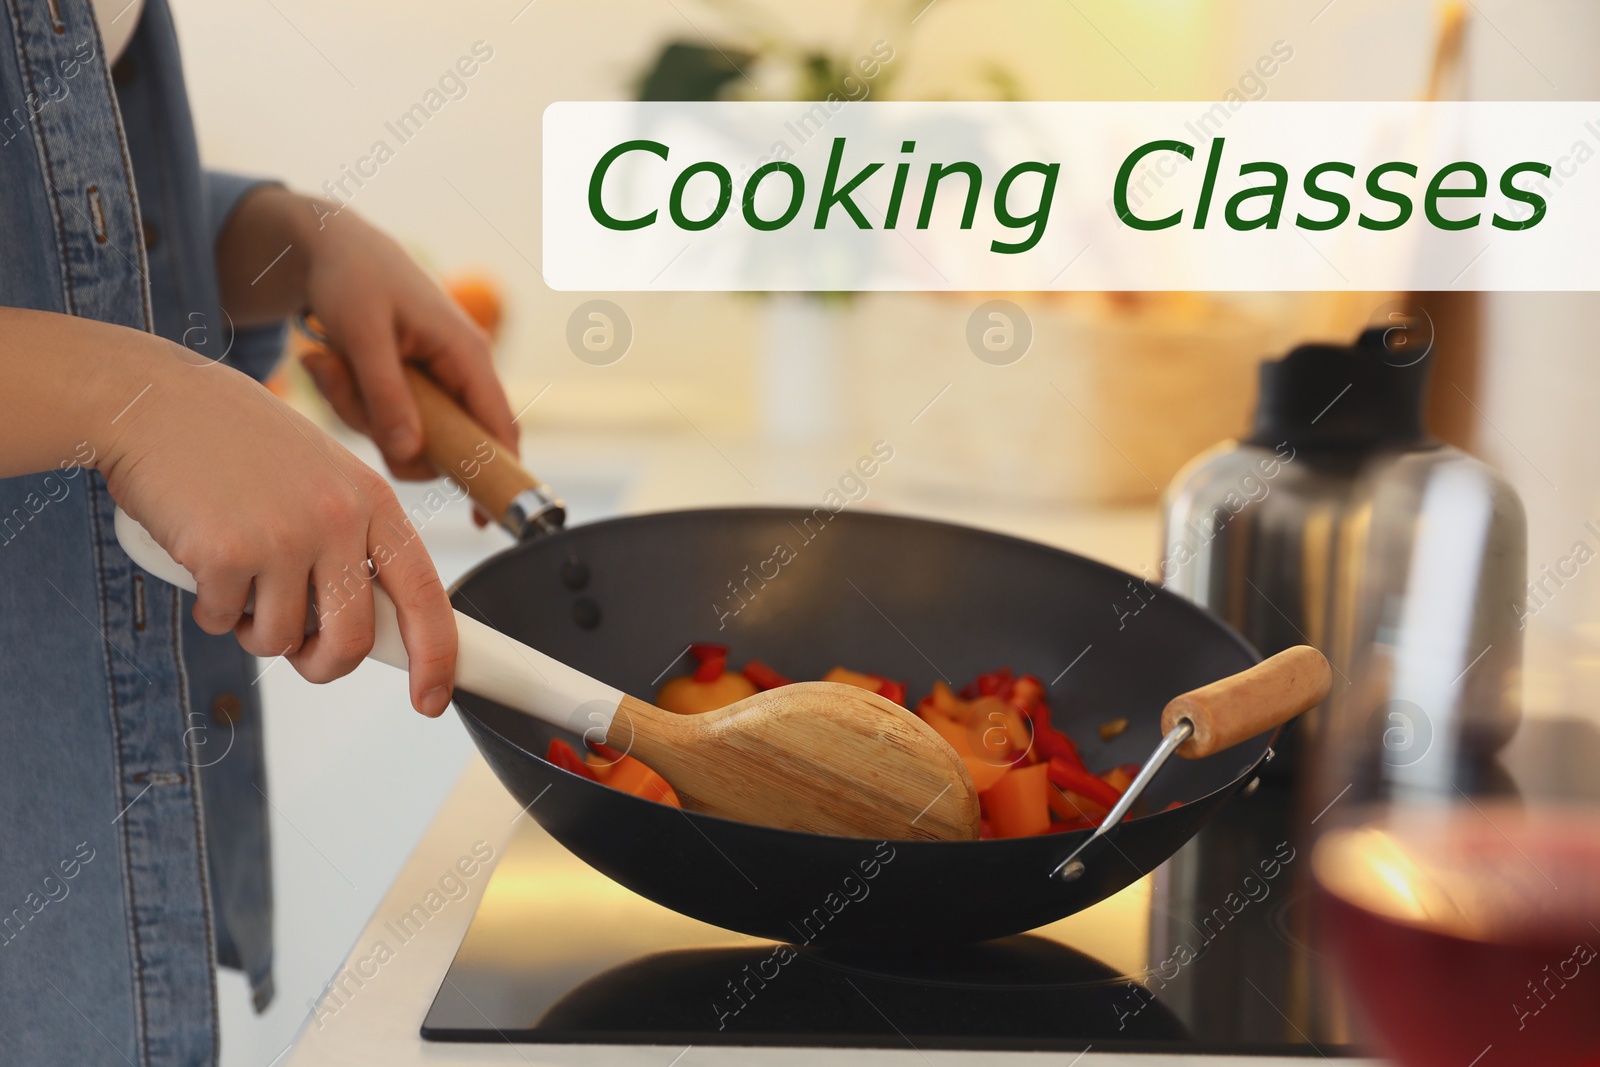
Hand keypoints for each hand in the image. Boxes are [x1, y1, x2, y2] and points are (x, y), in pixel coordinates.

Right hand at [99, 334, 457, 715]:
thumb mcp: (323, 475)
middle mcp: (338, 518)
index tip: (432, 699)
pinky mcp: (225, 552)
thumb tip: (369, 622)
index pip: (426, 594)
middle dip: (324, 664)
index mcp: (372, 500)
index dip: (436, 656)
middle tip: (301, 654)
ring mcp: (283, 535)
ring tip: (241, 578)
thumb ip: (352, 540)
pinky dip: (213, 608)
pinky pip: (225, 622)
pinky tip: (203, 558)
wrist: (154, 402)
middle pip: (352, 640)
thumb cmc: (238, 442)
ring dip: (257, 630)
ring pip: (283, 639)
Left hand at [216, 187, 518, 481]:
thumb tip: (410, 453)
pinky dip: (357, 404)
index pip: (499, 427)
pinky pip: (391, 418)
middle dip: (388, 431)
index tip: (485, 522)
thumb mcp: (362, 335)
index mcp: (467, 353)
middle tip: (343, 389)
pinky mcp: (413, 383)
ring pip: (411, 433)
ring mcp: (438, 378)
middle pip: (444, 440)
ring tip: (329, 364)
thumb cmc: (351, 278)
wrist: (330, 244)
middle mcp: (462, 370)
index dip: (498, 476)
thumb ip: (386, 396)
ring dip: (363, 414)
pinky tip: (333, 366)